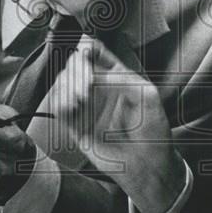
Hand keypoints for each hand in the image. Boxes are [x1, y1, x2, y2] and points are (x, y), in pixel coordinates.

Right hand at [56, 35, 184, 212]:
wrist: (147, 165)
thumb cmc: (153, 130)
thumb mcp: (147, 96)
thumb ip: (122, 80)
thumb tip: (92, 75)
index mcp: (116, 76)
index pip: (95, 52)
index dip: (86, 48)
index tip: (85, 53)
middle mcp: (98, 88)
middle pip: (74, 65)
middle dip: (76, 69)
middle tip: (86, 82)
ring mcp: (86, 106)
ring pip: (63, 84)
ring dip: (67, 86)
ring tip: (81, 98)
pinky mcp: (76, 125)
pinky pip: (59, 108)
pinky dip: (60, 102)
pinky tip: (72, 106)